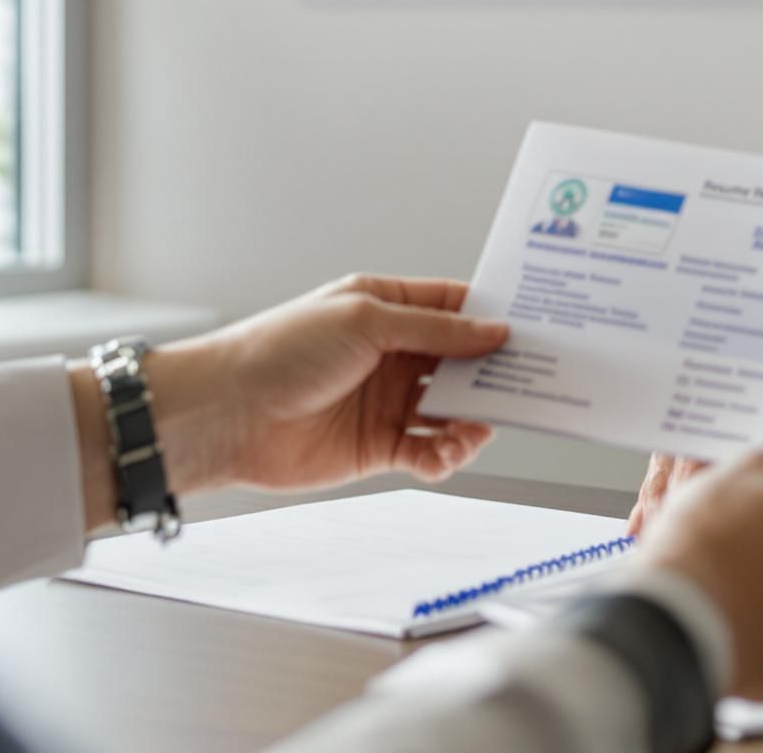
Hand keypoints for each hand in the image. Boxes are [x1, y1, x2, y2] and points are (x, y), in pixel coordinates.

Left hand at [70, 274, 508, 528]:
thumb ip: (434, 329)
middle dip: (494, 373)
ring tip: (480, 427)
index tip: (535, 327)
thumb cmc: (281, 351)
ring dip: (473, 420)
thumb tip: (493, 331)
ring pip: (452, 411)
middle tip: (529, 383)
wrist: (227, 416)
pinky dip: (446, 455)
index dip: (494, 316)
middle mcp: (391, 353)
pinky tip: (445, 454)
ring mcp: (386, 400)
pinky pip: (429, 451)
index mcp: (386, 307)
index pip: (455, 307)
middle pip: (462, 361)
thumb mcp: (365, 321)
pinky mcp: (378, 446)